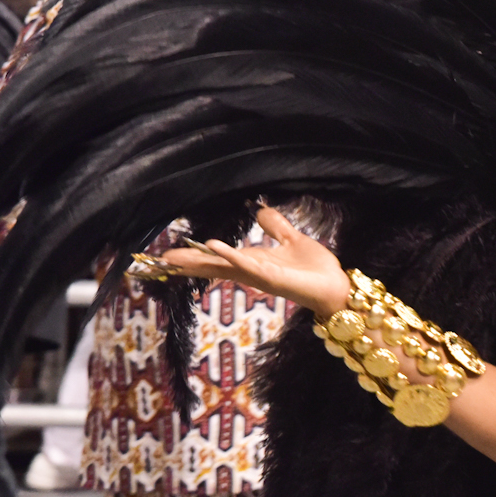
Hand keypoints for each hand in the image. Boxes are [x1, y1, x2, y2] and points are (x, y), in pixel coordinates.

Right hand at [158, 206, 350, 315]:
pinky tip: (213, 247)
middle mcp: (251, 271)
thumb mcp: (292, 240)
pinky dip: (231, 256)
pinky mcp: (272, 278)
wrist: (336, 285)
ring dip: (201, 261)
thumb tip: (261, 211)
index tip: (168, 256)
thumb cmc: (315, 268)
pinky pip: (248, 265)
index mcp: (253, 261)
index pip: (217, 258)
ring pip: (224, 267)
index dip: (194, 257)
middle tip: (159, 261)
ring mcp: (259, 276)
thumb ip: (276, 227)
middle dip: (187, 264)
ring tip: (174, 258)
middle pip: (213, 266)